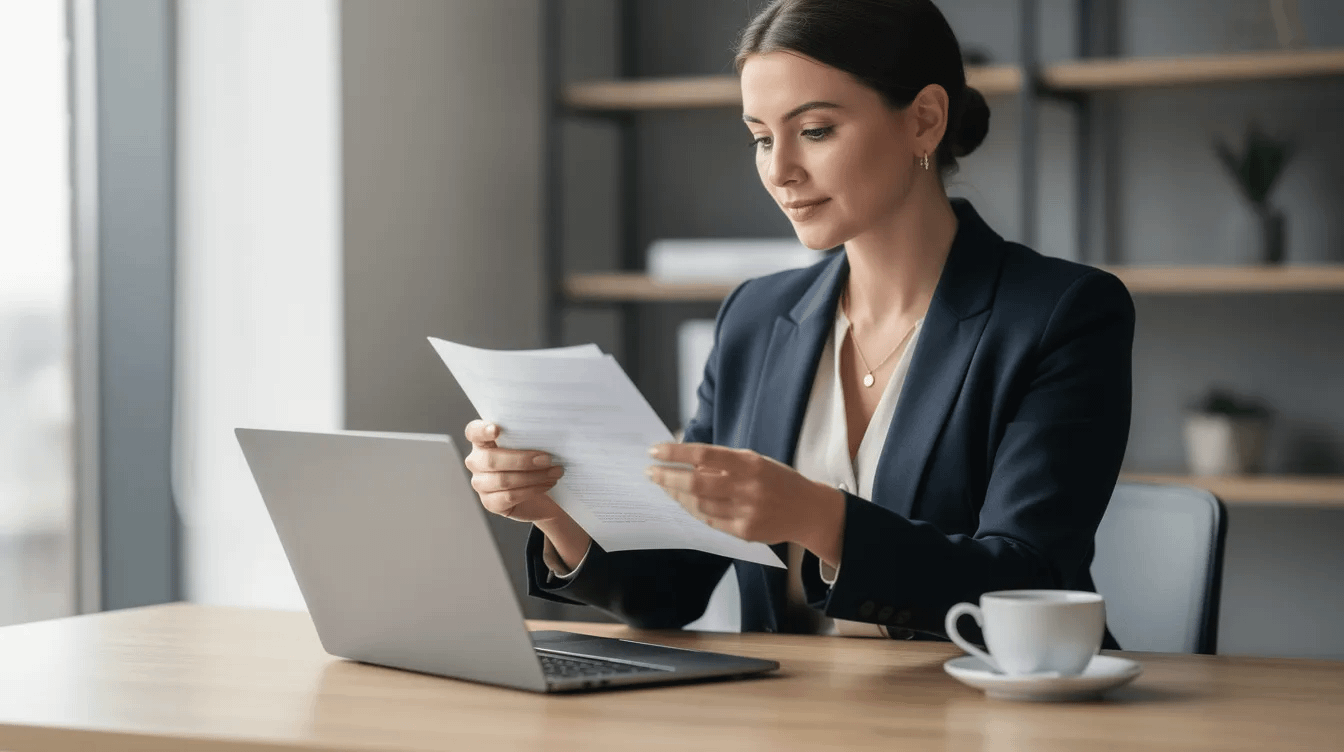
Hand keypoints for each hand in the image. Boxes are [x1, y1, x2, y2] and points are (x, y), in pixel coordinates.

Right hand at [463, 420, 565, 522]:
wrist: (540, 494)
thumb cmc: (533, 463)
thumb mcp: (530, 447)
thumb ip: (529, 438)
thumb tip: (547, 435)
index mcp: (483, 441)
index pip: (474, 432)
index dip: (482, 430)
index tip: (496, 429)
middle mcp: (477, 462)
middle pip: (491, 460)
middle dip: (522, 460)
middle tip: (547, 459)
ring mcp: (480, 484)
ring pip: (503, 480)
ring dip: (534, 476)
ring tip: (555, 472)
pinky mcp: (490, 503)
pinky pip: (509, 496)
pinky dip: (532, 490)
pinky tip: (547, 484)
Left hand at [645, 443, 846, 565]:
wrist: (809, 510)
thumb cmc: (778, 481)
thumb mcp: (755, 462)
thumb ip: (723, 462)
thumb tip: (685, 463)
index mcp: (749, 463)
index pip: (703, 454)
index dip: (675, 453)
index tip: (654, 451)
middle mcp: (747, 487)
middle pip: (695, 483)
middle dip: (667, 478)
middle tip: (650, 473)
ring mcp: (746, 512)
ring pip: (699, 505)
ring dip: (677, 496)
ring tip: (665, 487)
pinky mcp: (745, 532)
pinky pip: (709, 521)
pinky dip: (693, 511)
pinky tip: (684, 503)